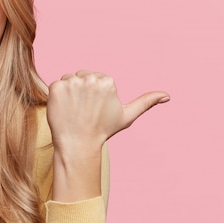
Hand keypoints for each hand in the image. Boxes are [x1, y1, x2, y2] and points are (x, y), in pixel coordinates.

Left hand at [47, 70, 168, 201]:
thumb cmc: (103, 131)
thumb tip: (167, 96)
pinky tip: (63, 109)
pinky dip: (57, 97)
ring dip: (69, 93)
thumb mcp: (127, 116)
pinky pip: (56, 86)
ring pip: (68, 80)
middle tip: (83, 111)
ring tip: (74, 111)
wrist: (78, 145)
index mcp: (108, 81)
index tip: (95, 109)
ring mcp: (72, 82)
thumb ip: (146, 102)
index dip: (94, 94)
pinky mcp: (56, 87)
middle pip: (81, 77)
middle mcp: (90, 78)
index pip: (96, 79)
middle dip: (81, 91)